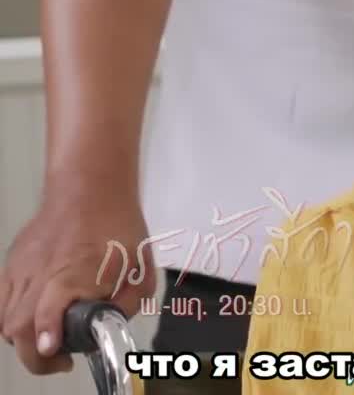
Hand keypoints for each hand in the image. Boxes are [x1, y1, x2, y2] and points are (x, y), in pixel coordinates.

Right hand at [0, 178, 153, 374]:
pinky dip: (12, 319)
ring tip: (48, 344)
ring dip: (23, 339)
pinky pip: (1, 302)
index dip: (46, 334)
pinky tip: (33, 320)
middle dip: (35, 356)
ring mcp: (21, 271)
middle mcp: (40, 276)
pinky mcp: (12, 265)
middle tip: (59, 362)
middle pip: (18, 326)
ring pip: (5, 319)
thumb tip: (112, 326)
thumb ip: (127, 303)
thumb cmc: (117, 227)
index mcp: (72, 275)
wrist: (89, 190)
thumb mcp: (140, 268)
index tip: (51, 348)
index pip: (46, 312)